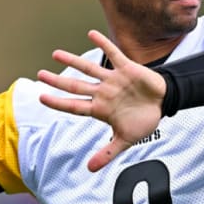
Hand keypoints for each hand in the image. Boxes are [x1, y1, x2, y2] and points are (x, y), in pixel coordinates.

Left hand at [37, 30, 166, 171]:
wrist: (163, 104)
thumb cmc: (143, 120)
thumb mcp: (125, 140)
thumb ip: (107, 153)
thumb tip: (90, 169)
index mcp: (100, 109)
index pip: (74, 105)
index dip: (58, 102)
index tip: (41, 97)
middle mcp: (102, 92)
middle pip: (75, 85)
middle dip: (57, 81)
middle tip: (40, 74)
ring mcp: (113, 80)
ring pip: (88, 68)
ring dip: (72, 61)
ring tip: (56, 53)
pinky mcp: (126, 68)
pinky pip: (113, 54)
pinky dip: (103, 44)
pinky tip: (91, 34)